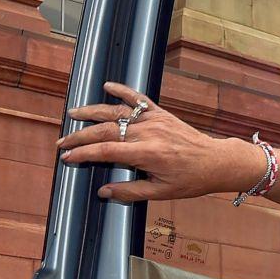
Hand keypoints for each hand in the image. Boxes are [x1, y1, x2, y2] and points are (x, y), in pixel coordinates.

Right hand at [58, 81, 270, 202]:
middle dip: (81, 136)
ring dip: (94, 112)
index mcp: (148, 154)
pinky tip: (108, 86)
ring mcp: (156, 120)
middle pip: (107, 130)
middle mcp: (150, 133)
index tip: (67, 157)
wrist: (217, 161)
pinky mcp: (163, 114)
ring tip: (74, 113)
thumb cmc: (191, 180)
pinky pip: (140, 100)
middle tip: (62, 143)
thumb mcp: (161, 192)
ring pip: (119, 112)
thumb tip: (103, 191)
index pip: (106, 150)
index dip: (84, 153)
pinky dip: (124, 90)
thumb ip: (130, 191)